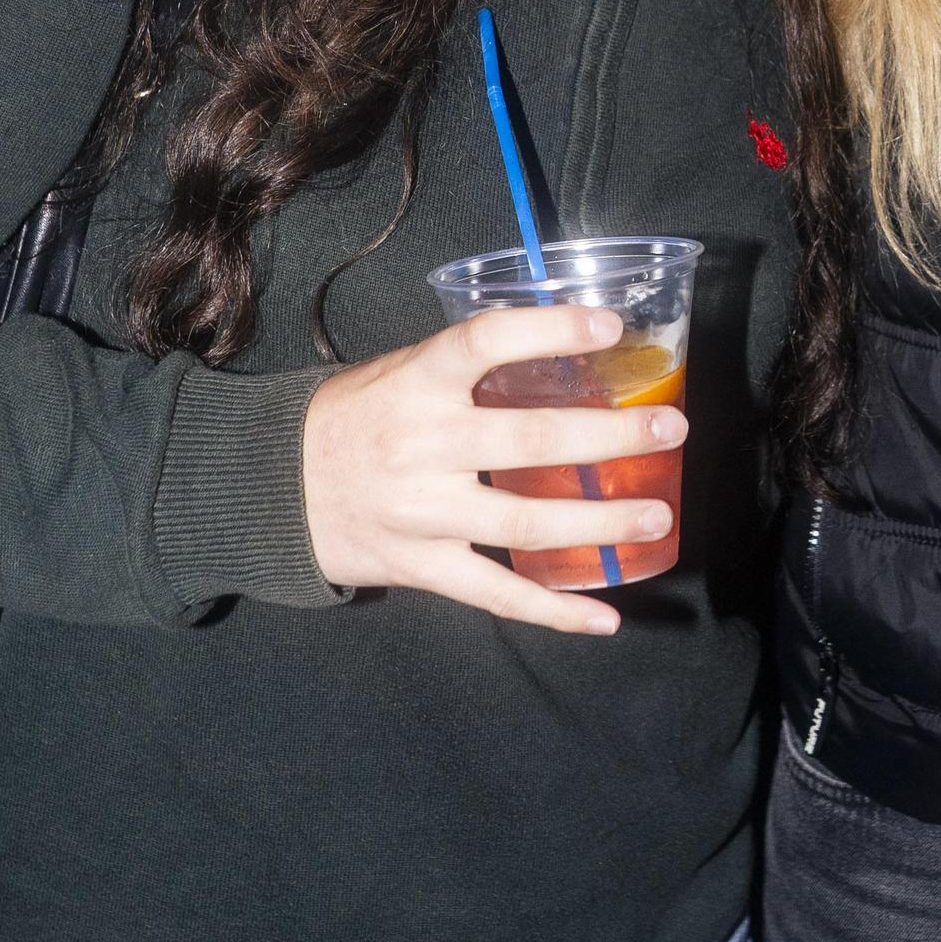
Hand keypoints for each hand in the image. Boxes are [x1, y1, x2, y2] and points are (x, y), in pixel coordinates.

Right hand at [301, 306, 686, 636]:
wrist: (269, 487)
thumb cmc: (351, 419)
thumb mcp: (399, 373)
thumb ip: (468, 368)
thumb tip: (565, 348)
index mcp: (415, 383)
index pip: (485, 342)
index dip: (550, 330)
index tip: (610, 324)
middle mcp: (420, 445)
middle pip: (530, 442)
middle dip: (611, 437)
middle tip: (671, 430)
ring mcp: (422, 513)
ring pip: (525, 524)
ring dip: (600, 522)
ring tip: (657, 514)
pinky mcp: (420, 566)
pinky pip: (497, 594)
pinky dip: (554, 611)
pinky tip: (606, 617)